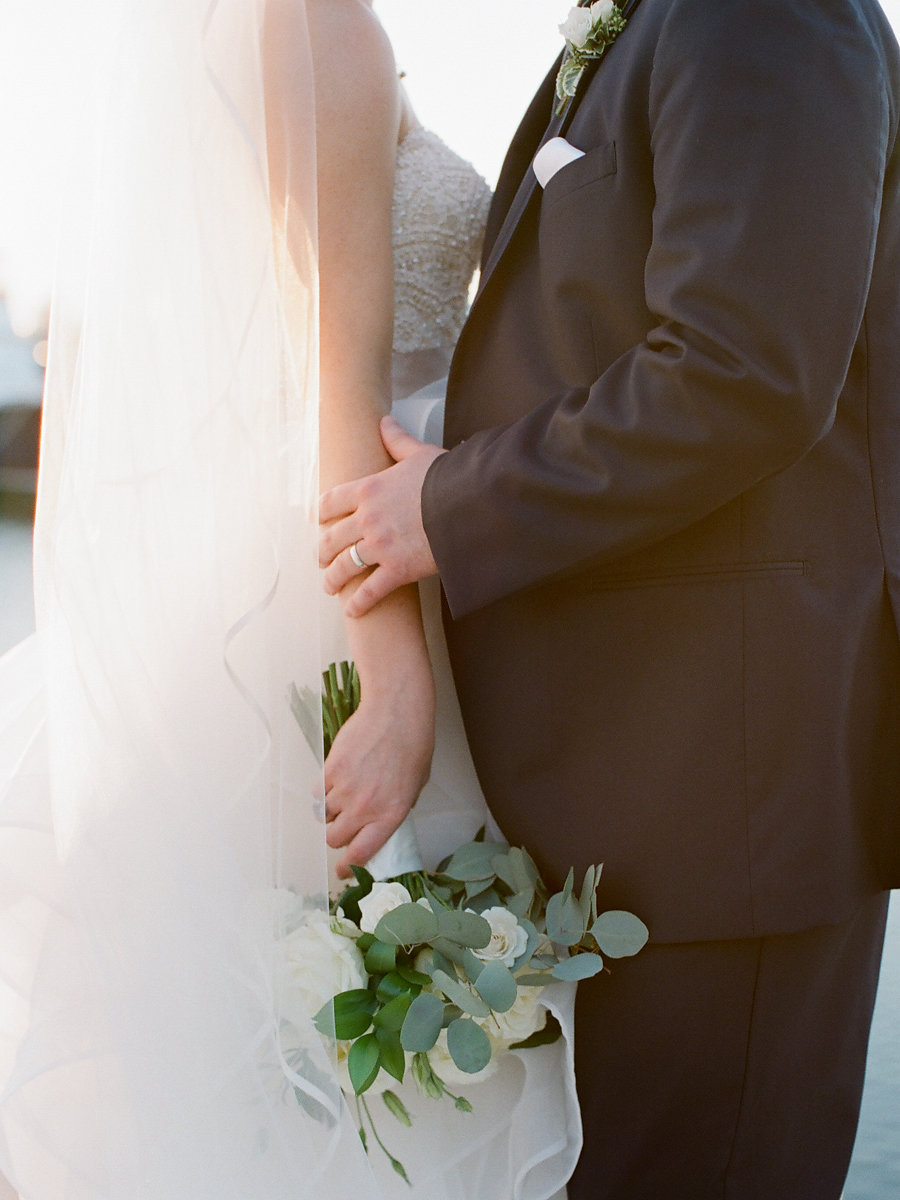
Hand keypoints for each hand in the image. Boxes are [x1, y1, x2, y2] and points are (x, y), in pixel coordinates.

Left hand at [319, 416, 444, 616]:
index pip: (331, 502)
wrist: (470, 502)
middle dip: (324, 551)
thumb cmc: (448, 477)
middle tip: (322, 559)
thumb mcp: (419, 453)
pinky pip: (369, 591)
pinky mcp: (397, 570)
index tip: (321, 522)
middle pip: (332, 538)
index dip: (323, 514)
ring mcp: (380, 546)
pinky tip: (352, 610)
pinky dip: (358, 603)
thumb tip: (384, 420)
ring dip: (333, 579)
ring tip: (330, 587)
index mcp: (368, 489)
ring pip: (344, 566)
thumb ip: (397, 440)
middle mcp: (367, 519)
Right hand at [322, 678, 433, 877]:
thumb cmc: (414, 745)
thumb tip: (380, 822)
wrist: (396, 712)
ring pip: (323, 815)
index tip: (343, 871)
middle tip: (343, 824)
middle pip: (334, 838)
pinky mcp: (330, 770)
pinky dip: (322, 789)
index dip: (348, 867)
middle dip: (337, 835)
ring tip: (342, 793)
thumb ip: (397, 808)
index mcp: (391, 815)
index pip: (361, 854)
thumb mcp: (416, 785)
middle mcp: (365, 808)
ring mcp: (345, 789)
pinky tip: (334, 779)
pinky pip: (317, 792)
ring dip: (330, 810)